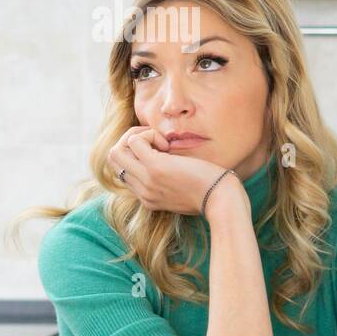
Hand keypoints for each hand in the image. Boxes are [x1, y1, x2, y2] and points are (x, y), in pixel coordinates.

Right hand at [107, 126, 238, 215]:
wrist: (222, 201)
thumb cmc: (213, 193)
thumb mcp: (186, 191)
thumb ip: (171, 181)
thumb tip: (167, 158)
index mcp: (148, 198)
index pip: (123, 172)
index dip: (137, 156)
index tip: (161, 153)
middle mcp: (142, 192)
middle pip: (114, 159)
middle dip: (130, 142)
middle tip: (157, 142)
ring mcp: (146, 180)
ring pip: (116, 150)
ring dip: (137, 137)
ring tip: (162, 144)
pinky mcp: (155, 167)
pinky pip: (134, 141)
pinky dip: (149, 134)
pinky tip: (168, 145)